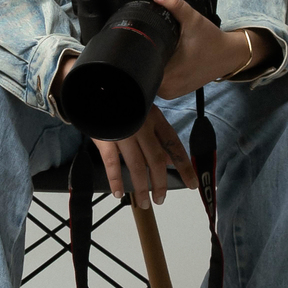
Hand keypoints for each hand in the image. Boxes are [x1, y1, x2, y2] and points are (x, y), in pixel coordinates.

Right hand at [54, 57, 197, 206]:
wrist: (95, 84)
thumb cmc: (123, 101)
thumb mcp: (145, 112)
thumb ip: (158, 135)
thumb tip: (170, 159)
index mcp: (155, 118)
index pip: (174, 145)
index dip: (184, 166)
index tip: (191, 184)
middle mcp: (142, 126)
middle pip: (156, 160)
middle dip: (160, 183)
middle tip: (160, 200)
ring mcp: (123, 132)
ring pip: (136, 165)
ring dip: (141, 187)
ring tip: (144, 203)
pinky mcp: (105, 137)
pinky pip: (112, 163)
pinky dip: (115, 180)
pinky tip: (119, 193)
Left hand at [151, 0, 253, 100]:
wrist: (228, 55)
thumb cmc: (212, 40)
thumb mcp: (193, 20)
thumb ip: (175, 5)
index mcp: (168, 75)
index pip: (141, 64)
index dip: (140, 50)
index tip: (149, 39)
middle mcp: (168, 88)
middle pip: (143, 69)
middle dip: (148, 54)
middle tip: (160, 42)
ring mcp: (170, 93)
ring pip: (149, 76)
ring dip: (153, 63)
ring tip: (166, 51)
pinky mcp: (173, 93)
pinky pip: (158, 82)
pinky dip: (160, 70)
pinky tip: (168, 60)